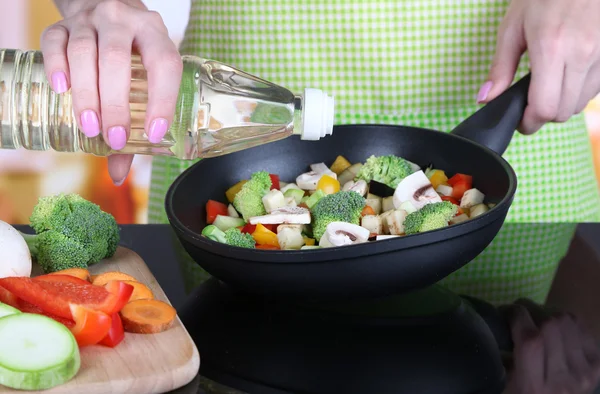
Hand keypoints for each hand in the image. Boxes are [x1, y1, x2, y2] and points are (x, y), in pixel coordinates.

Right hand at [42, 0, 182, 183]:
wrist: (102, 5)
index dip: (162, 99)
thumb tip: (118, 175)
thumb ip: (135, 122)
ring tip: (89, 126)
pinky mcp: (61, 23)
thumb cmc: (131, 51)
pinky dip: (56, 66)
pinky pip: (54, 41)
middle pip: (116, 59)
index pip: (164, 64)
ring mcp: (90, 19)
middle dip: (115, 103)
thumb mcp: (144, 76)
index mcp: (155, 33)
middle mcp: (123, 20)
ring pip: (84, 52)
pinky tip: (61, 89)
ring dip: (86, 93)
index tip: (155, 133)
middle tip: (113, 138)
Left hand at [478, 0, 599, 134]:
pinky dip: (580, 89)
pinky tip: (568, 73)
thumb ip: (500, 67)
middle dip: (543, 114)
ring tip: (549, 84)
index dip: (529, 122)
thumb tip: (486, 98)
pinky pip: (596, 88)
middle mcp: (582, 55)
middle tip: (530, 103)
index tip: (520, 120)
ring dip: (563, 102)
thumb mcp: (513, 26)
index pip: (545, 109)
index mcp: (552, 48)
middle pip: (564, 112)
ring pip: (582, 103)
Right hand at [501, 299, 599, 393]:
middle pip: (551, 325)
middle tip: (520, 312)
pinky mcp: (598, 365)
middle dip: (531, 309)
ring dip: (548, 312)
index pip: (530, 340)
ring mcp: (585, 373)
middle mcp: (564, 381)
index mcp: (533, 387)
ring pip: (567, 320)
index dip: (517, 316)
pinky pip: (581, 326)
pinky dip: (564, 320)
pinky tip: (554, 327)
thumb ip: (501, 355)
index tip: (505, 311)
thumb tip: (497, 318)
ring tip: (536, 319)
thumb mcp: (503, 382)